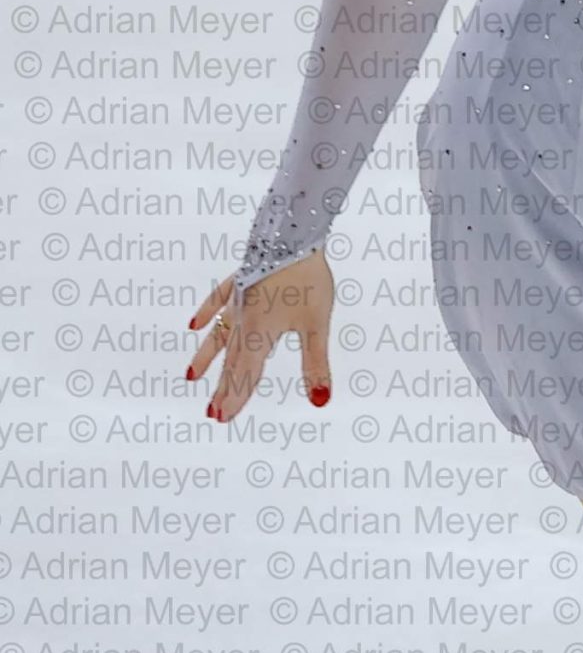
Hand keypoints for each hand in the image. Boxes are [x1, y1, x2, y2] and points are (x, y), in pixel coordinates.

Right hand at [187, 253, 334, 423]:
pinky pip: (218, 300)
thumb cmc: (306, 278)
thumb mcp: (317, 325)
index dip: (236, 397)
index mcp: (259, 334)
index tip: (223, 418)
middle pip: (232, 359)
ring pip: (220, 334)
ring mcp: (239, 299)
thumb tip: (320, 402)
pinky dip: (207, 312)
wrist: (292, 234)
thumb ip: (316, 365)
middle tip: (211, 413)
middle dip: (224, 387)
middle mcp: (244, 320)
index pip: (246, 373)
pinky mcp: (241, 279)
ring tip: (192, 376)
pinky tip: (194, 324)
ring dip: (207, 357)